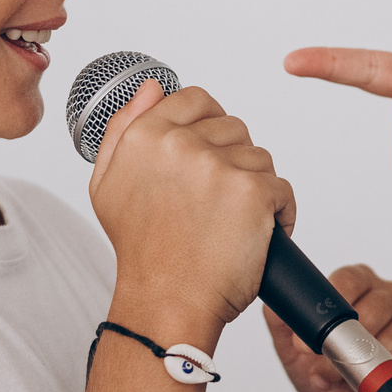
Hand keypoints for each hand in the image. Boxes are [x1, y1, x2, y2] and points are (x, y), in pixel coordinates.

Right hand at [89, 81, 295, 335]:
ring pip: (260, 159)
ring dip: (254, 189)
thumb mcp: (109, 183)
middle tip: (213, 206)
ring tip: (229, 224)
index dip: (209, 127)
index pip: (196, 100)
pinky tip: (253, 238)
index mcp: (146, 136)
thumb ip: (125, 127)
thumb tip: (152, 88)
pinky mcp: (253, 192)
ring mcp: (219, 167)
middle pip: (233, 129)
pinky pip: (282, 190)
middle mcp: (180, 145)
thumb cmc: (144, 252)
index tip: (209, 157)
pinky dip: (277, 215)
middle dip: (232, 163)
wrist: (166, 303)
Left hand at [263, 266, 391, 391]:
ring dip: (372, 370)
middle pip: (376, 307)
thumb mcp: (292, 353)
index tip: (308, 342)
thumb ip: (282, 323)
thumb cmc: (322, 377)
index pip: (350, 279)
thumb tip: (278, 307)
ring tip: (354, 388)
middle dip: (347, 348)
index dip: (331, 310)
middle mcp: (390, 297)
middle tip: (327, 374)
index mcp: (358, 286)